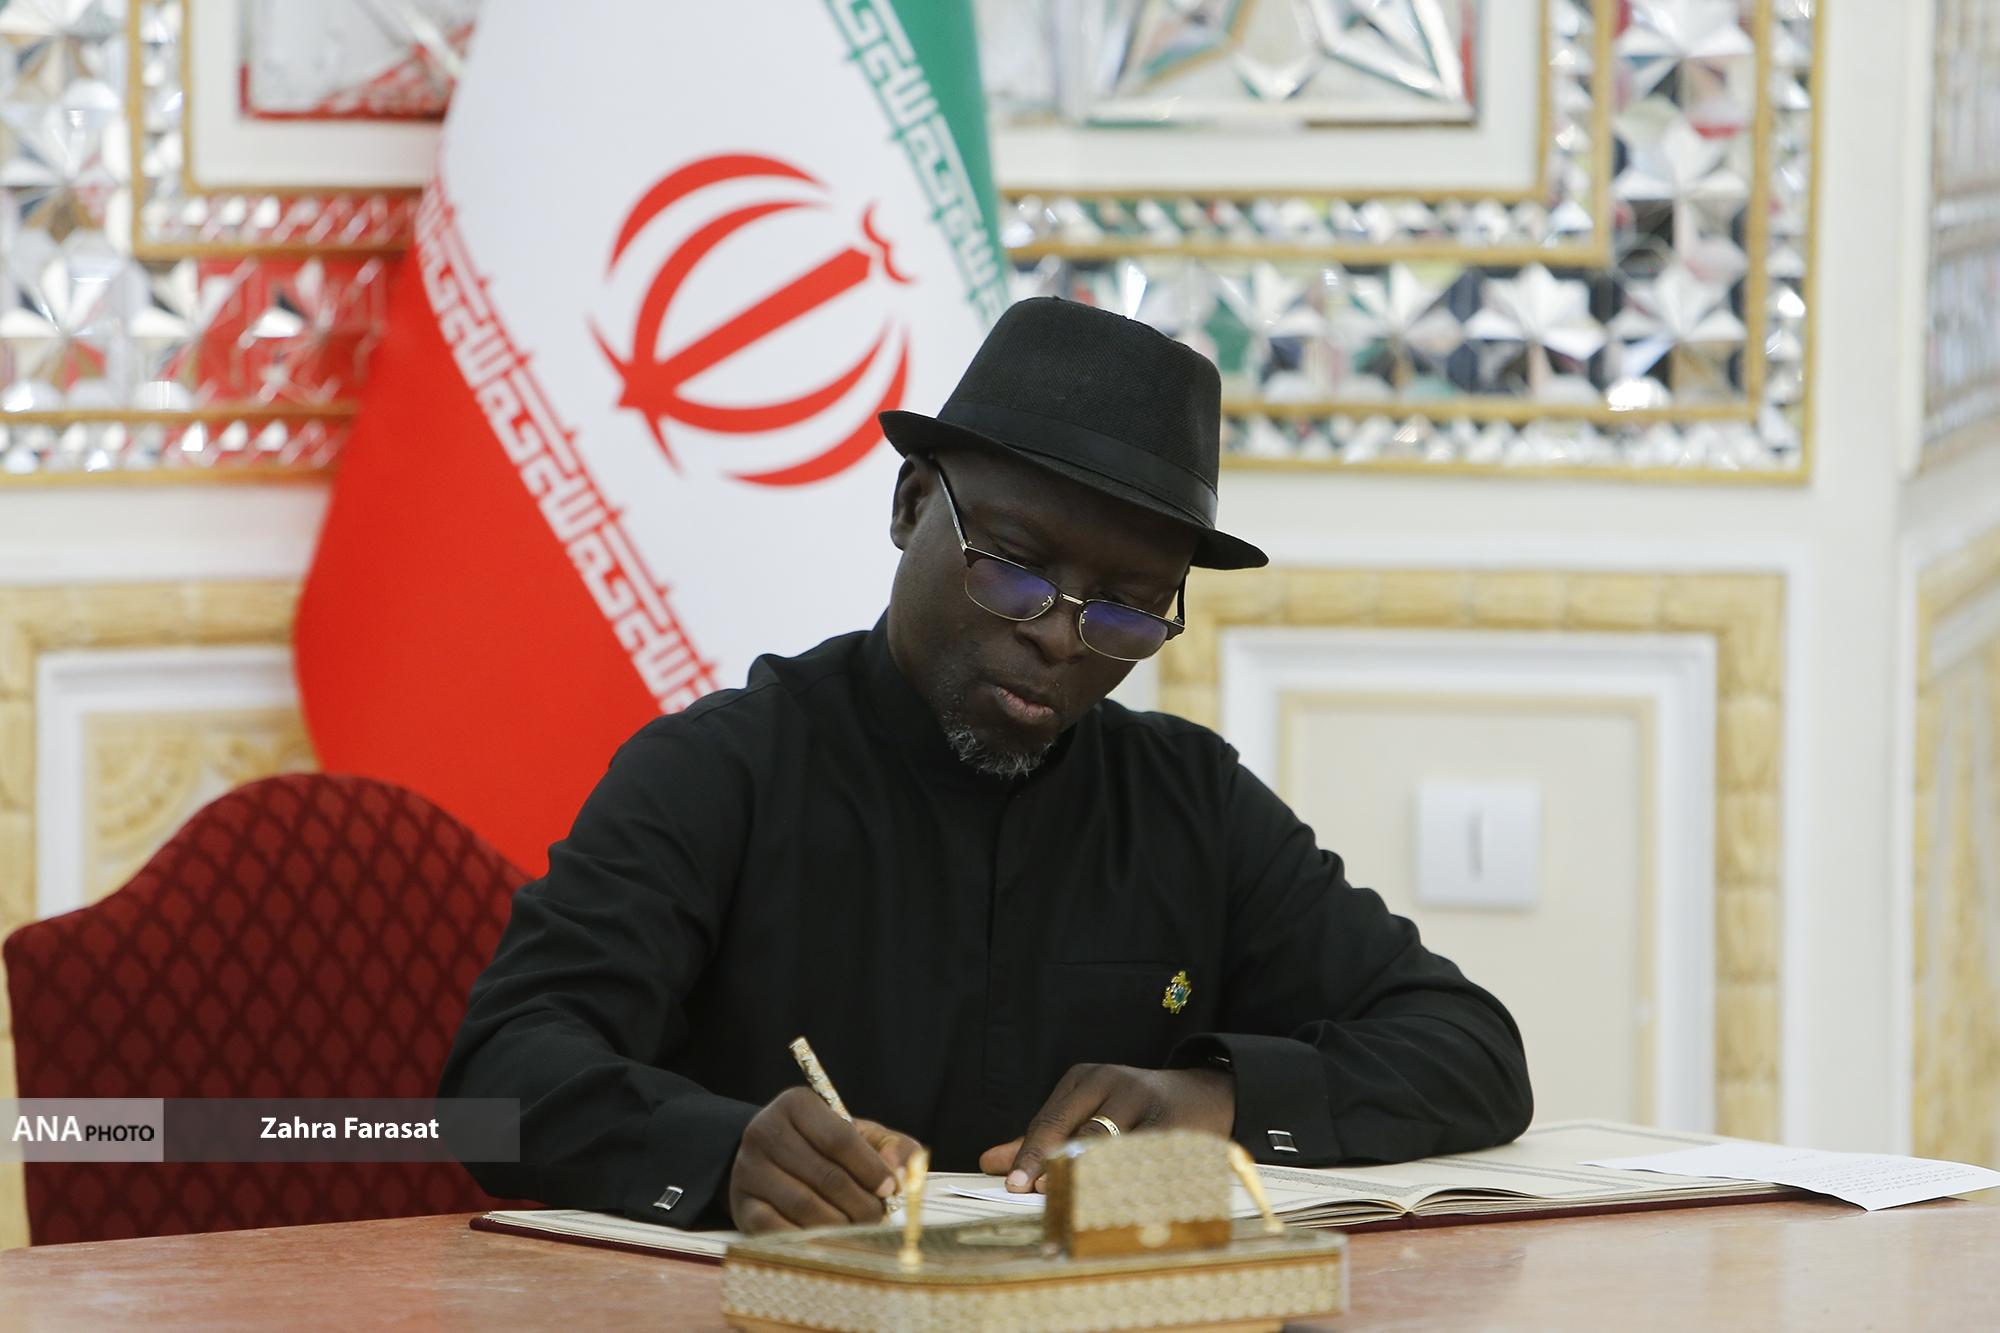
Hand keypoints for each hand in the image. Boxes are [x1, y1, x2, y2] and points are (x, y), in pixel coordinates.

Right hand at [728, 1086, 921, 1232]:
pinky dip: (809, 1240)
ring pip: (804, 1206)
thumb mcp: (861, 1135)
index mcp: (796, 1104)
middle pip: (825, 1176)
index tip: (891, 1189)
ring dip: (841, 1225)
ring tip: (859, 1230)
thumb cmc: (825, 1149)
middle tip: (880, 1218)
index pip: (839, 1138)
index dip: (871, 1168)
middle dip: (861, 1203)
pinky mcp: (741, 1205)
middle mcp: (764, 1131)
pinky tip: (828, 1240)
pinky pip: (778, 1230)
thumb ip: (891, 1147)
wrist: (772, 1162)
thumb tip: (899, 1172)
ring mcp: (748, 1169)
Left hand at [978, 1063, 1234, 1191]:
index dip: (1031, 1154)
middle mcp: (1114, 1083)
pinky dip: (1130, 1182)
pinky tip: (1116, 1203)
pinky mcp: (1176, 1125)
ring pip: (1112, 1146)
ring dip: (1092, 1178)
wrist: (1204, 1096)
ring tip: (1074, 1205)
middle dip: (1057, 1166)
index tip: (1015, 1186)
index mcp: (1086, 1079)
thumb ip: (1040, 1138)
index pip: (1049, 1120)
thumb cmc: (1132, 1110)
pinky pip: (1146, 1158)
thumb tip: (989, 1162)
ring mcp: (1146, 1102)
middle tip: (1040, 1195)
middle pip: (1078, 1131)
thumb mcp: (1085, 1112)